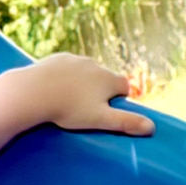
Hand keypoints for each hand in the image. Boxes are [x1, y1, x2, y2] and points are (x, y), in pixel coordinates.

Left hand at [25, 53, 154, 135]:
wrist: (33, 92)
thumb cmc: (68, 109)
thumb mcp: (100, 119)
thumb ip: (126, 122)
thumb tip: (152, 127)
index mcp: (108, 78)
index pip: (124, 87)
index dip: (118, 100)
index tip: (105, 111)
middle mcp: (95, 64)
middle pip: (105, 78)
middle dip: (100, 91)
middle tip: (85, 109)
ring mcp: (75, 59)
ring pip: (86, 72)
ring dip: (83, 82)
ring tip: (69, 100)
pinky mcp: (57, 58)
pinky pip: (67, 67)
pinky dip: (65, 76)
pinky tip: (56, 88)